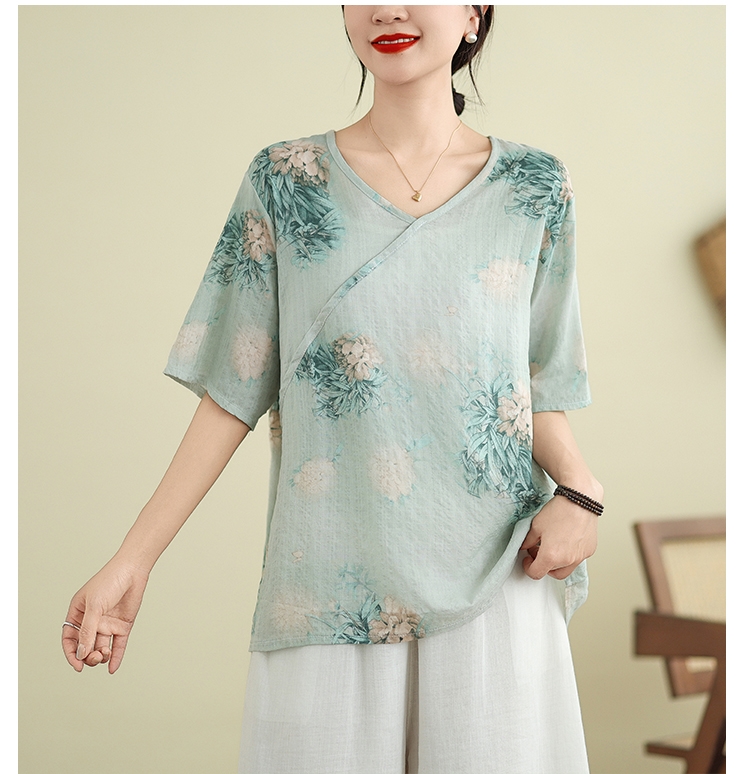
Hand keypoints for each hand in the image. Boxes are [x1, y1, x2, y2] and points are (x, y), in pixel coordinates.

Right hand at [62, 557, 149, 673]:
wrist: (133, 570)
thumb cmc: (109, 581)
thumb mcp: (94, 606)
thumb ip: (87, 630)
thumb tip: (81, 654)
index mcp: (78, 614)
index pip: (70, 639)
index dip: (71, 654)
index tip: (77, 666)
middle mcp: (92, 621)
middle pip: (85, 647)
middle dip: (88, 656)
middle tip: (95, 657)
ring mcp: (108, 624)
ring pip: (101, 647)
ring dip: (101, 656)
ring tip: (104, 654)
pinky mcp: (122, 625)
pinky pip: (118, 645)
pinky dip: (115, 657)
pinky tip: (113, 669)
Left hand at [519, 495, 597, 579]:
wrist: (580, 499)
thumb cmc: (559, 511)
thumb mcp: (536, 525)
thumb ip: (528, 541)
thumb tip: (525, 547)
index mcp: (551, 556)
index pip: (536, 573)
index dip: (528, 567)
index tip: (527, 559)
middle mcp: (567, 560)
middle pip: (552, 573)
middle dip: (543, 565)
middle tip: (538, 551)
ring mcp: (580, 557)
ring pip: (566, 568)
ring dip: (557, 562)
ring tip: (552, 545)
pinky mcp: (589, 550)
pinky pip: (577, 559)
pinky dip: (569, 555)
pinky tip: (565, 540)